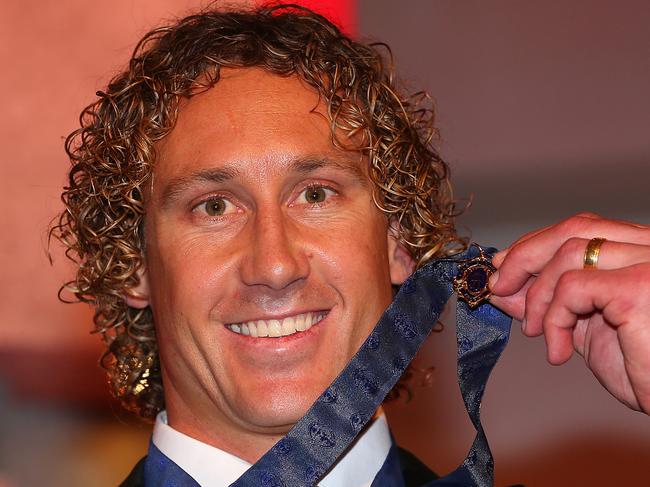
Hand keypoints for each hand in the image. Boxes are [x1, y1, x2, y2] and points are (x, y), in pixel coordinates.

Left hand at [488, 213, 649, 413]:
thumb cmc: (644, 370)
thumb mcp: (584, 328)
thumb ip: (549, 301)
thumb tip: (504, 287)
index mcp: (640, 251)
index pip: (582, 228)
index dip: (535, 244)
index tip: (503, 268)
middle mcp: (649, 247)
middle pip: (573, 230)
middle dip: (524, 258)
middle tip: (499, 288)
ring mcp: (647, 262)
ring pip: (568, 255)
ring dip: (538, 296)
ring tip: (535, 332)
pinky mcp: (638, 286)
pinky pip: (573, 286)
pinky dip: (553, 317)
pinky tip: (558, 349)